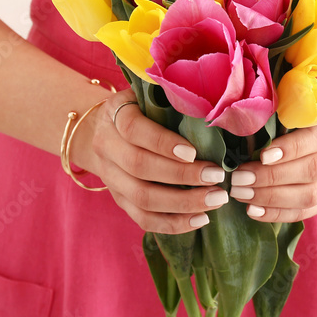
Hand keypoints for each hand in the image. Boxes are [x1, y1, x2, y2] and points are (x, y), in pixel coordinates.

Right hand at [72, 89, 230, 234]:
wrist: (99, 130)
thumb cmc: (139, 108)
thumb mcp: (147, 93)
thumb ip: (171, 96)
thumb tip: (212, 104)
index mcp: (115, 115)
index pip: (134, 130)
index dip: (163, 143)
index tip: (193, 152)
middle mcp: (107, 147)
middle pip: (140, 168)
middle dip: (182, 176)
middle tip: (217, 177)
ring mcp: (111, 178)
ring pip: (142, 198)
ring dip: (183, 203)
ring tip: (216, 199)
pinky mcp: (120, 200)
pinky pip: (143, 219)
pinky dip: (173, 223)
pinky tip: (200, 219)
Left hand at [227, 106, 316, 222]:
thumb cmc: (302, 107)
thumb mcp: (294, 95)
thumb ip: (276, 102)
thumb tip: (241, 113)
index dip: (291, 148)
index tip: (262, 155)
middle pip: (313, 169)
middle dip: (272, 177)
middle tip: (239, 178)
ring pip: (310, 195)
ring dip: (272, 198)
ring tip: (241, 194)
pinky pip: (306, 211)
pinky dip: (278, 213)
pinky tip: (253, 211)